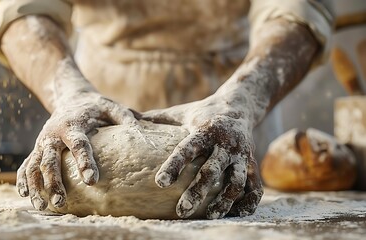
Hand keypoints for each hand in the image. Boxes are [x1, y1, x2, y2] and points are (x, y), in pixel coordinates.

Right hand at [16, 92, 138, 209]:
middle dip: (53, 182)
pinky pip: (26, 164)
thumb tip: (139, 131)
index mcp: (72, 124)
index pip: (79, 145)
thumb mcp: (111, 106)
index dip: (85, 162)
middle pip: (50, 160)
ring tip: (43, 206)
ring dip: (37, 186)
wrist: (70, 97)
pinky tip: (26, 195)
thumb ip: (125, 116)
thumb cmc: (95, 106)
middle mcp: (53, 134)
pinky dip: (24, 180)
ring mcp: (42, 142)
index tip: (91, 181)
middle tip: (61, 202)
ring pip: (34, 165)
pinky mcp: (37, 148)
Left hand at [142, 94, 262, 218]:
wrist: (239, 105)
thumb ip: (154, 118)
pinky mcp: (252, 163)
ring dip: (224, 200)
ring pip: (235, 181)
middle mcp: (225, 142)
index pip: (188, 148)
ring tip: (209, 215)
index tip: (160, 183)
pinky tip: (236, 213)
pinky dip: (248, 202)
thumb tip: (124, 118)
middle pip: (212, 170)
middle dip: (197, 191)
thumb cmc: (200, 113)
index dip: (174, 165)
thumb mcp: (179, 112)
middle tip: (181, 210)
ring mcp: (241, 154)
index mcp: (205, 129)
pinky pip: (254, 187)